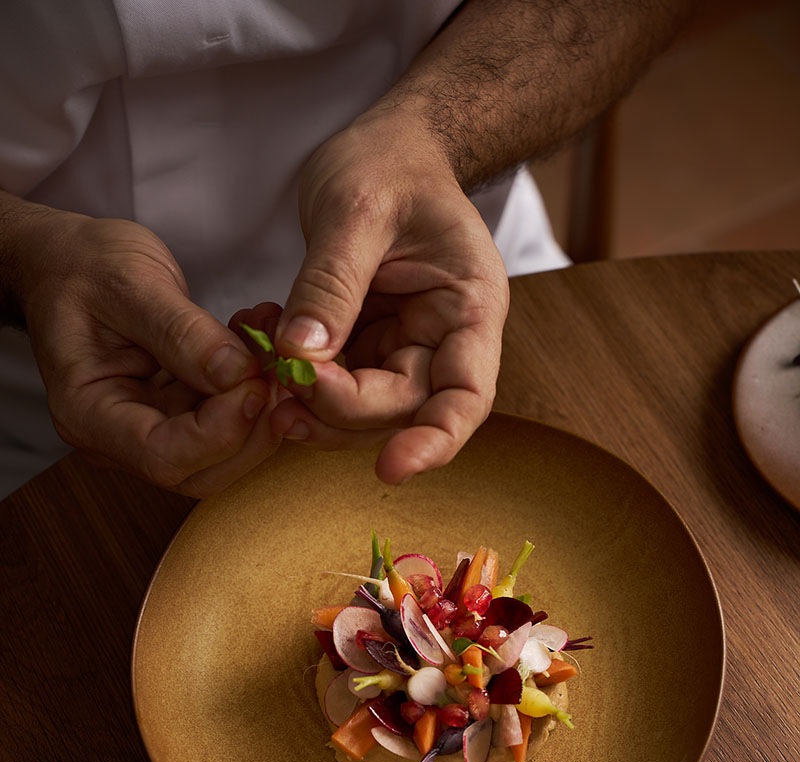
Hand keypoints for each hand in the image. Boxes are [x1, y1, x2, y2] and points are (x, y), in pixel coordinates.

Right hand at [16, 207, 278, 495]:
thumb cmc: (84, 267)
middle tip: (280, 375)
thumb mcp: (130, 284)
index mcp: (88, 414)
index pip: (162, 456)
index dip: (219, 431)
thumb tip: (238, 374)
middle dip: (251, 431)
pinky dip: (253, 390)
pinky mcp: (178, 414)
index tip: (254, 382)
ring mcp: (150, 429)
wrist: (69, 260)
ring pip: (223, 454)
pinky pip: (226, 421)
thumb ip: (182, 333)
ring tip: (274, 352)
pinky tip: (263, 347)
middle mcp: (118, 438)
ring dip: (261, 410)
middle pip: (200, 471)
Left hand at [267, 108, 509, 483]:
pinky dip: (300, 381)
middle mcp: (443, 339)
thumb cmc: (390, 165)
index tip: (391, 469)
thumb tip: (302, 354)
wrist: (387, 147)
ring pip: (364, 409)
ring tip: (266, 380)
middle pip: (402, 409)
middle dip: (341, 409)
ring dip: (313, 408)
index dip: (436, 441)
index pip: (466, 396)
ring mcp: (404, 347)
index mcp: (469, 308)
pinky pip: (335, 385)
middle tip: (284, 384)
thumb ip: (330, 285)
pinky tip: (266, 354)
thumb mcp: (356, 210)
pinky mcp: (367, 348)